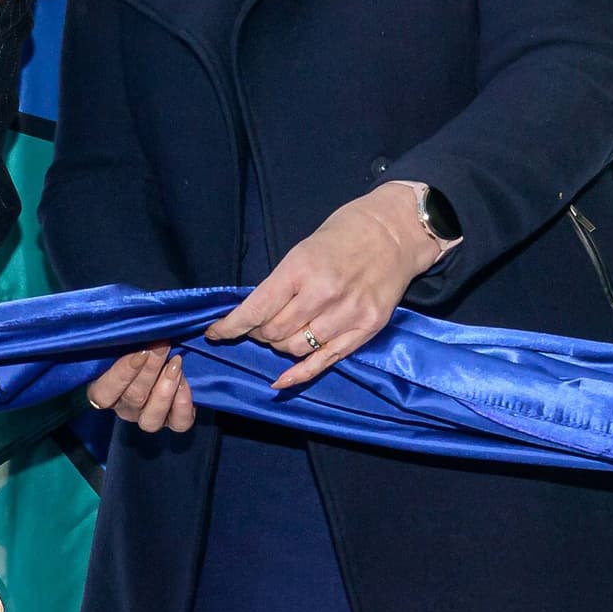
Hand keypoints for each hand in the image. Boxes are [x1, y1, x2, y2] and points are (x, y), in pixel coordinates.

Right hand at [84, 342, 196, 434]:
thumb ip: (122, 336)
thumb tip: (125, 319)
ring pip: (152, 417)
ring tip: (176, 363)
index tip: (140, 350)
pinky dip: (183, 404)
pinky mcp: (173, 421)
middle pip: (133, 398)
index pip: (103, 394)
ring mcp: (148, 417)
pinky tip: (186, 382)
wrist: (165, 350)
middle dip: (150, 370)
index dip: (121, 374)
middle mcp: (124, 408)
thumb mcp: (125, 339)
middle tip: (162, 345)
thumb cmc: (138, 341)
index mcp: (103, 391)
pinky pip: (178, 423)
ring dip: (165, 388)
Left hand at [208, 181, 446, 389]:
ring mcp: (347, 314)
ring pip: (297, 349)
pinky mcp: (366, 329)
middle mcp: (323, 293)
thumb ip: (283, 282)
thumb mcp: (304, 247)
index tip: (216, 334)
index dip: (231, 326)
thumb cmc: (345, 233)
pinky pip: (326, 361)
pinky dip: (299, 374)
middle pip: (275, 332)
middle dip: (259, 334)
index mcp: (302, 268)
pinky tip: (281, 379)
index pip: (256, 309)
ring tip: (283, 335)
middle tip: (259, 327)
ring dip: (281, 347)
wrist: (396, 231)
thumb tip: (255, 314)